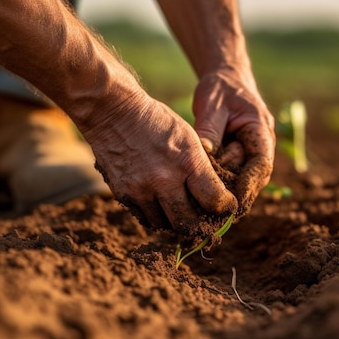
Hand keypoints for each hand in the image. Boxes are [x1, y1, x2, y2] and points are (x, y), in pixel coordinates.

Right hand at [83, 94, 237, 232]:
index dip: (224, 207)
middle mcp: (164, 180)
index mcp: (187, 162)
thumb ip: (201, 169)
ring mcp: (141, 190)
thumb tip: (213, 196)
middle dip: (199, 225)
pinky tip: (160, 204)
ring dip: (174, 221)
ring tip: (180, 210)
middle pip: (188, 224)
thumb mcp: (190, 138)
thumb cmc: (157, 121)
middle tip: (203, 220)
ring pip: (164, 225)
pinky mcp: (123, 194)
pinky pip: (144, 217)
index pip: (214, 201)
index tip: (224, 206)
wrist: (114, 113)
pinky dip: (155, 215)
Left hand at [193, 68, 275, 215]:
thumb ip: (209, 129)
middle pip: (253, 178)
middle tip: (214, 214)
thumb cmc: (221, 89)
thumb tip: (203, 155)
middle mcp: (261, 145)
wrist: (227, 79)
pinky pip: (233, 176)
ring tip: (206, 213)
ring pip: (243, 180)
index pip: (261, 164)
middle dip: (236, 196)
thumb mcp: (212, 104)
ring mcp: (251, 152)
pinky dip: (220, 186)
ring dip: (227, 194)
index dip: (249, 184)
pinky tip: (202, 198)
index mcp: (260, 130)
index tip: (233, 200)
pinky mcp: (239, 157)